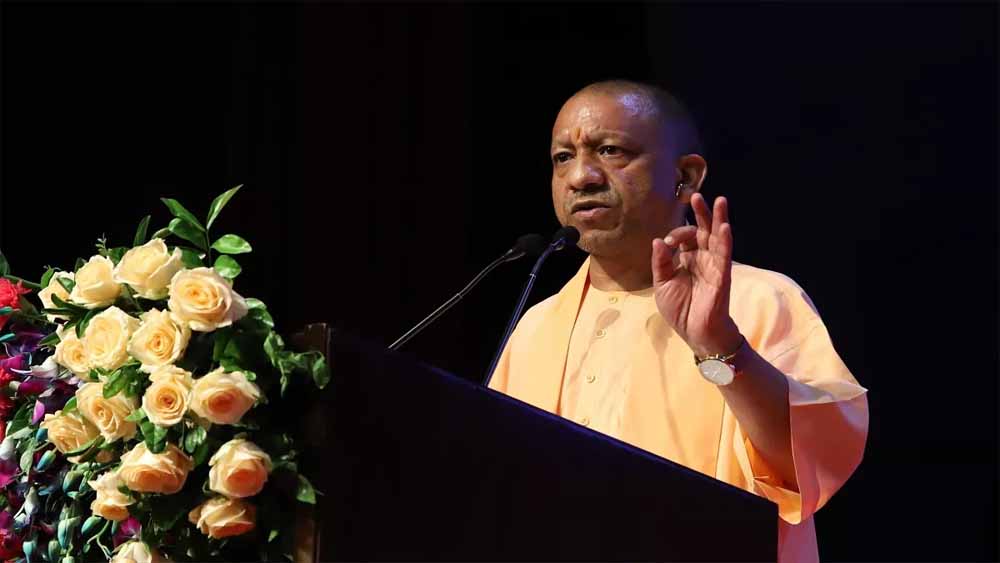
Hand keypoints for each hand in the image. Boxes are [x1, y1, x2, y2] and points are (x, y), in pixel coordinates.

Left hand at [651, 193, 741, 357]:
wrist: (695, 333)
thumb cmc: (680, 309)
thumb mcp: (662, 284)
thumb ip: (660, 263)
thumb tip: (657, 240)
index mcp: (687, 258)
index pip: (684, 236)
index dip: (675, 234)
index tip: (666, 244)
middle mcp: (702, 258)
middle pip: (703, 230)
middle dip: (701, 213)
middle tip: (696, 195)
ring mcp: (714, 265)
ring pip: (717, 238)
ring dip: (719, 219)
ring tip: (720, 200)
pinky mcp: (722, 276)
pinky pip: (724, 256)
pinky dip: (725, 241)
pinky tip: (725, 227)